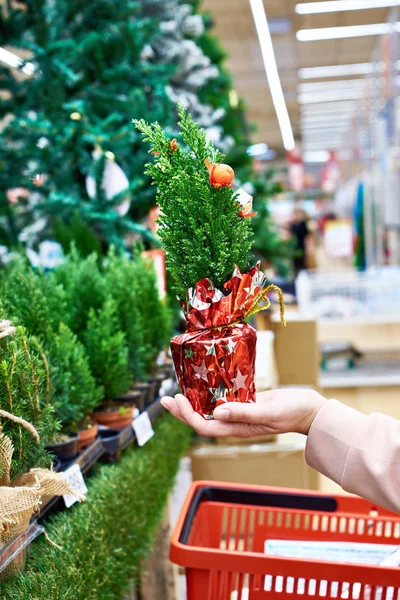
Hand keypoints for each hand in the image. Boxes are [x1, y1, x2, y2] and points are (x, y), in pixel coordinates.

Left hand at [160, 389, 325, 437]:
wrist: (310, 410)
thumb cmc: (293, 414)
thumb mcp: (268, 413)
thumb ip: (244, 413)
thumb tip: (216, 413)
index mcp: (236, 429)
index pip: (203, 427)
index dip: (187, 415)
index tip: (177, 399)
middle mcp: (234, 423)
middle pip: (201, 419)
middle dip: (182, 410)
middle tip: (165, 398)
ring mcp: (239, 412)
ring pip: (209, 409)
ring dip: (194, 401)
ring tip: (179, 390)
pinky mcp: (246, 402)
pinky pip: (224, 398)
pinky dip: (212, 392)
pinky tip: (205, 382)